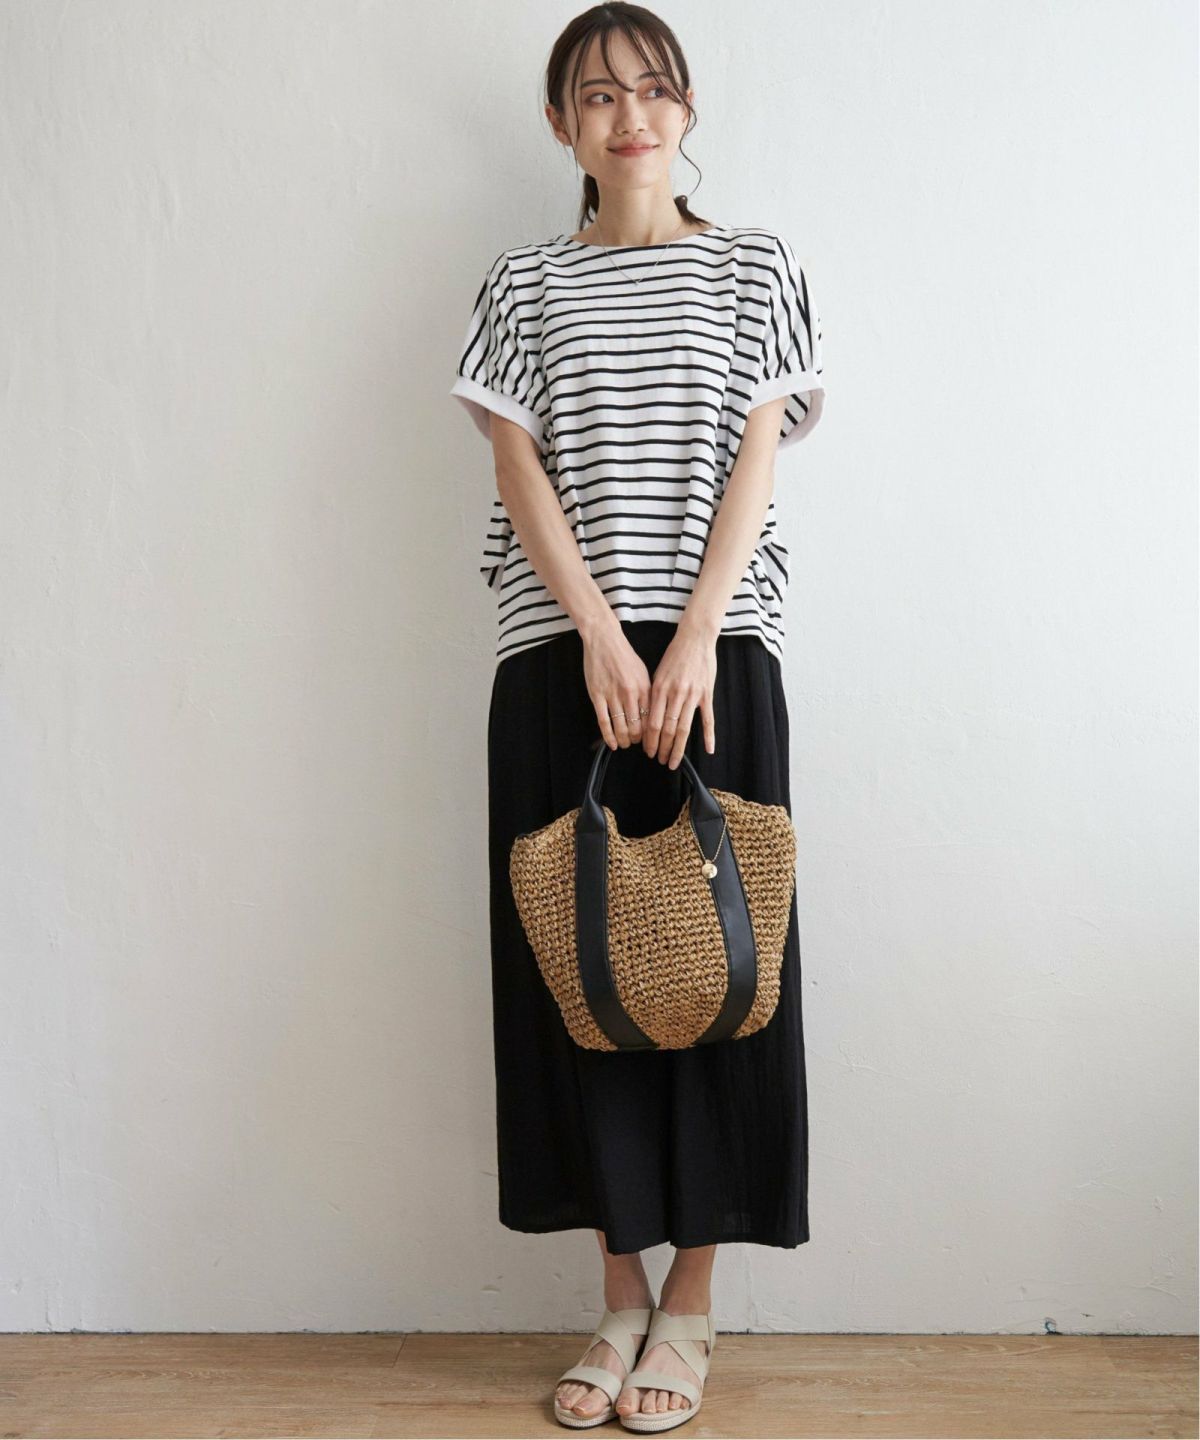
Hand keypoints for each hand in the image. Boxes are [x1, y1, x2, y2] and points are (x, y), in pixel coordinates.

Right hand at [581, 623, 651, 750]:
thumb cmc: (624, 655)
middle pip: (636, 726)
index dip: (651, 733)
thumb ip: (647, 693)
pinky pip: (604, 721)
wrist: (604, 640)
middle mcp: (630, 693)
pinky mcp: (597, 695)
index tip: (649, 739)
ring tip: (624, 744)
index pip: (650, 718)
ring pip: (620, 727)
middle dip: (637, 740)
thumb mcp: (643, 672)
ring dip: (624, 740)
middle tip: (636, 744)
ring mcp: (612, 695)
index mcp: (644, 687)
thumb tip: (651, 713)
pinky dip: (608, 736)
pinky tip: (611, 743)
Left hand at [643, 624, 717, 767]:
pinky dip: (709, 736)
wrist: (695, 638)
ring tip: (674, 761)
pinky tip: (708, 750)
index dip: (650, 740)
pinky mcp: (707, 694)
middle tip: (659, 761)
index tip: (648, 751)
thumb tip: (649, 718)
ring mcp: (693, 695)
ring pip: (684, 728)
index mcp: (660, 689)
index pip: (653, 722)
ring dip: (678, 748)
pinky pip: (708, 719)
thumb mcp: (658, 673)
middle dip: (662, 748)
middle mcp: (676, 694)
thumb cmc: (675, 655)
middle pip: (668, 729)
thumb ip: (654, 695)